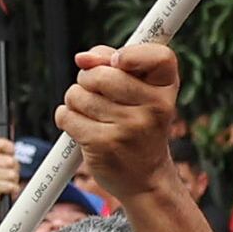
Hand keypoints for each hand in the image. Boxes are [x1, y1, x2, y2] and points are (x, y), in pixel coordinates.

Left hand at [53, 40, 185, 196]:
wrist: (144, 177)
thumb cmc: (138, 123)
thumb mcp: (140, 90)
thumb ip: (113, 61)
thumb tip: (83, 58)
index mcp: (166, 88)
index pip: (160, 56)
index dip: (132, 54)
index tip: (117, 61)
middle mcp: (154, 108)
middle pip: (99, 74)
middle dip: (88, 78)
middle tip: (97, 92)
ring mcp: (129, 128)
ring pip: (78, 94)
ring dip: (76, 100)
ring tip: (94, 114)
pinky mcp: (103, 145)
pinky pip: (66, 115)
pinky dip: (66, 118)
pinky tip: (83, 128)